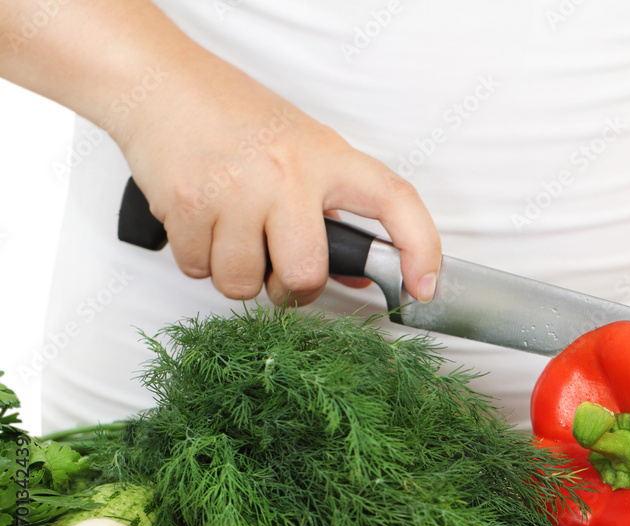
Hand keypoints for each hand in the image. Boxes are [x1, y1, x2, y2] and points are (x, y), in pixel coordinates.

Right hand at [117, 61, 439, 306]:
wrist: (160, 84)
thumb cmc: (234, 115)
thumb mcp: (302, 148)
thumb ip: (332, 209)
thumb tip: (357, 274)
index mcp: (326, 156)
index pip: (394, 201)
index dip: (420, 248)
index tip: (424, 286)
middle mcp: (286, 173)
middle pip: (305, 274)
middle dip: (293, 291)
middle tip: (282, 274)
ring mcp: (235, 191)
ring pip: (243, 284)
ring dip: (239, 277)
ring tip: (234, 237)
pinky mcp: (188, 206)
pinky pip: (200, 271)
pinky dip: (200, 262)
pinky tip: (204, 225)